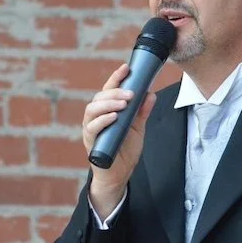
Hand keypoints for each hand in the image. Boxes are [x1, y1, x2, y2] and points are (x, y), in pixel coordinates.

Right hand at [82, 62, 156, 214]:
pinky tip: (114, 117)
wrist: (119, 174)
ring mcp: (92, 128)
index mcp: (107, 110)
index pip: (110, 90)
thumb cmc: (125, 149)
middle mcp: (97, 116)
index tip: (126, 68)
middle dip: (115, 92)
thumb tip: (151, 94)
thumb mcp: (138, 128)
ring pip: (93, 109)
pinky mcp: (90, 141)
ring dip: (108, 104)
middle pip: (100, 97)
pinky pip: (93, 127)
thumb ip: (142, 112)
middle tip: (131, 93)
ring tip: (123, 104)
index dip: (116, 78)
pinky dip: (103, 120)